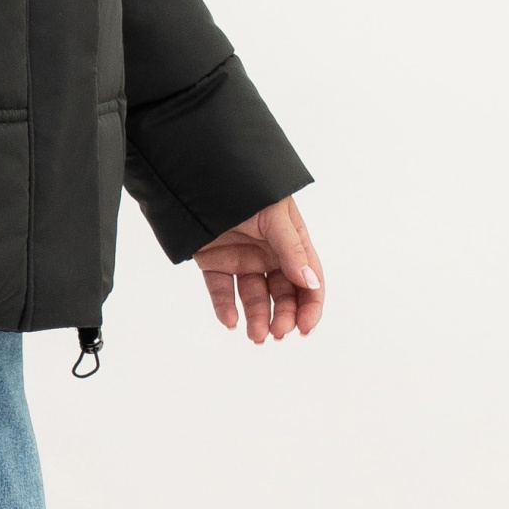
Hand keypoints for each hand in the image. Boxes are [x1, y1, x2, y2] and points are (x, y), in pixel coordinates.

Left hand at [194, 196, 323, 343]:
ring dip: (257, 318)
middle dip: (283, 315)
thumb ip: (291, 248)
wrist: (197, 173)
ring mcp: (241, 257)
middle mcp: (269, 252)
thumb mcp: (274, 215)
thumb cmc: (244, 185)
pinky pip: (222, 290)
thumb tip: (310, 282)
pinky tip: (230, 321)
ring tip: (255, 335)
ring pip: (253, 297)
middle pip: (283, 293)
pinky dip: (225, 308)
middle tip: (277, 333)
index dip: (310, 304)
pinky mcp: (214, 262)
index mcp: (291, 240)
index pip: (308, 279)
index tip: (305, 327)